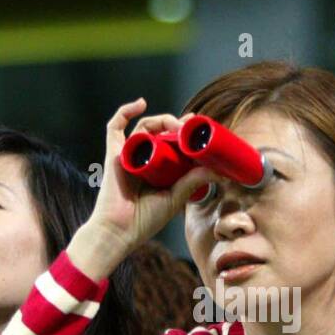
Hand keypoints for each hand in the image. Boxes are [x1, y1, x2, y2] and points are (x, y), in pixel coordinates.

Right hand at [72, 100, 210, 278]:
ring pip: (144, 127)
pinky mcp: (114, 153)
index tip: (202, 128)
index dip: (186, 134)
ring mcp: (129, 155)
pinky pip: (115, 127)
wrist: (119, 231)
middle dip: (178, 124)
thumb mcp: (175, 198)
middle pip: (160, 132)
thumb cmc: (143, 220)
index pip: (173, 144)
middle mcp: (143, 159)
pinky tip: (140, 103)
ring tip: (177, 124)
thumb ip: (193, 181)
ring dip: (162, 120)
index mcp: (158, 169)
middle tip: (194, 124)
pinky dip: (125, 111)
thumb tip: (219, 170)